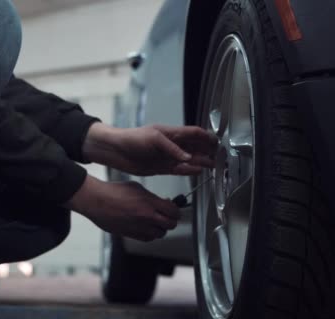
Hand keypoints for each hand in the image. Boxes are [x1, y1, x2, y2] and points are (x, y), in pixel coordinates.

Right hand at [68, 175, 179, 241]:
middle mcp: (146, 217)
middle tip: (168, 216)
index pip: (174, 212)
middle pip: (170, 225)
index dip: (176, 211)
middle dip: (171, 220)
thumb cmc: (113, 192)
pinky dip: (150, 234)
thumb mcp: (137, 188)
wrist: (96, 201)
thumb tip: (164, 202)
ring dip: (161, 228)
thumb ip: (152, 197)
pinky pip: (148, 239)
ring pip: (160, 234)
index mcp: (149, 202)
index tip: (174, 209)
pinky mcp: (130, 234)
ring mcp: (138, 227)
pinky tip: (146, 227)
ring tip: (156, 221)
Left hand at [83, 123, 217, 175]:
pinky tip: (197, 170)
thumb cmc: (131, 138)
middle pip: (195, 147)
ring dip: (201, 162)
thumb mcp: (154, 139)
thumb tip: (188, 158)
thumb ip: (172, 149)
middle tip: (219, 157)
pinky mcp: (162, 167)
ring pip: (189, 159)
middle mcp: (171, 144)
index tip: (217, 143)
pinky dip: (189, 170)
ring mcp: (167, 156)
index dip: (206, 138)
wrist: (115, 151)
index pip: (194, 134)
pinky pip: (179, 169)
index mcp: (171, 133)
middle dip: (207, 151)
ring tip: (213, 165)